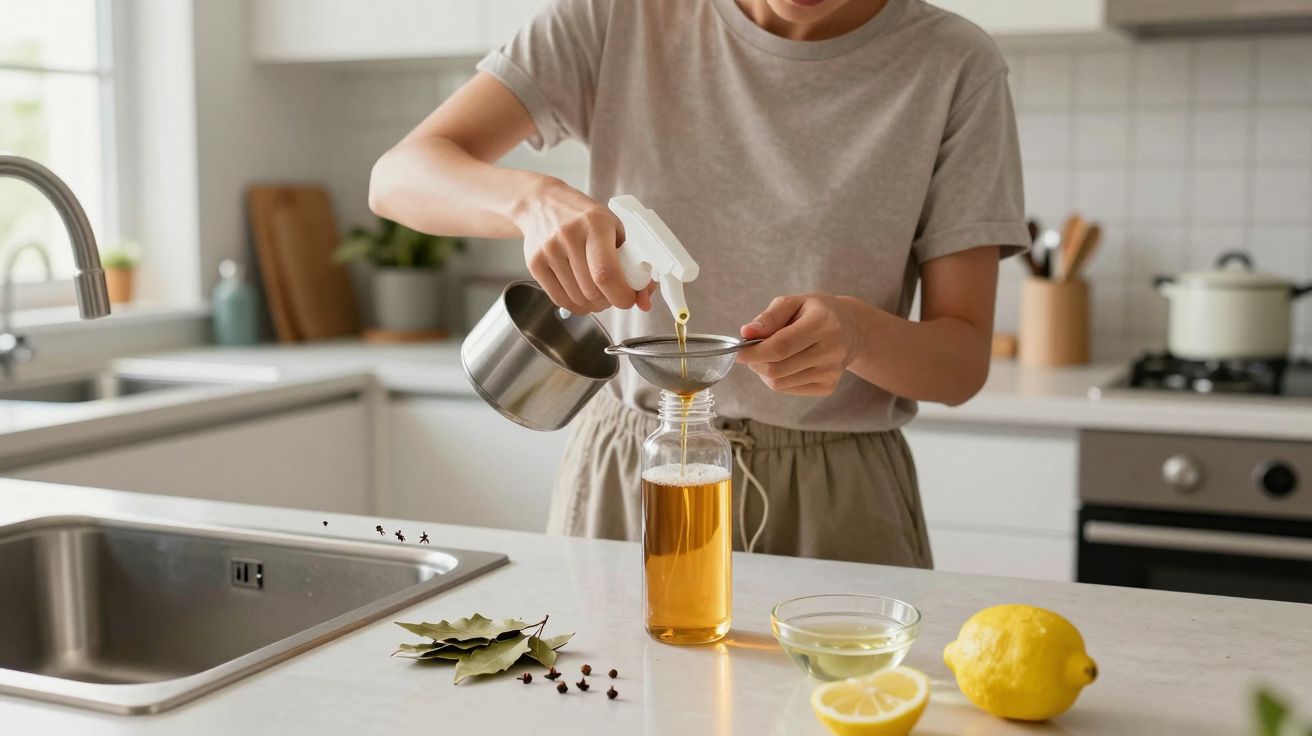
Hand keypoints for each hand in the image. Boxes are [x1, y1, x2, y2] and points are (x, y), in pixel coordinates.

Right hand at [515, 177, 652, 313]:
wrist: (541, 204)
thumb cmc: (584, 217)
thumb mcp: (614, 228)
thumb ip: (632, 263)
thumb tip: (644, 301)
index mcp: (595, 224)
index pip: (606, 273)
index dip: (621, 295)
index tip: (629, 299)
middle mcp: (568, 235)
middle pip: (592, 290)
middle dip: (609, 301)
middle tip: (613, 294)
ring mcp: (548, 250)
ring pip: (577, 298)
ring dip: (593, 305)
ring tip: (597, 293)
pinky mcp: (534, 263)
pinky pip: (559, 299)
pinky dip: (576, 305)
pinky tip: (582, 296)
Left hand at [736, 293, 862, 395]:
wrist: (851, 330)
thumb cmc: (816, 312)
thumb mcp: (793, 302)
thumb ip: (769, 317)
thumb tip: (746, 333)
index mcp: (823, 324)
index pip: (780, 347)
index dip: (754, 352)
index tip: (738, 351)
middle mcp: (831, 351)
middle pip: (777, 369)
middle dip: (756, 362)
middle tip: (753, 352)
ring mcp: (831, 372)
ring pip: (779, 383)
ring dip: (765, 372)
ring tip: (772, 355)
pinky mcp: (828, 387)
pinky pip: (788, 389)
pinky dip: (778, 379)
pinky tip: (786, 364)